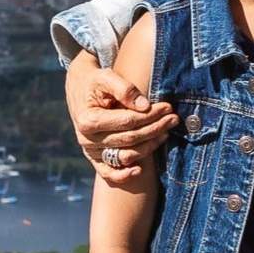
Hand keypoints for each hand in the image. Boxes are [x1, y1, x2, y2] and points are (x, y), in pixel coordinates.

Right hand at [66, 51, 178, 185]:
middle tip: (174, 118)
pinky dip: (123, 175)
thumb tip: (145, 106)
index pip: (128, 121)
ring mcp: (91, 151)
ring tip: (166, 133)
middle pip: (130, 139)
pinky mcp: (95, 158)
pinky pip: (108, 173)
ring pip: (126, 155)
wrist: (79, 89)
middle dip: (155, 128)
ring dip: (149, 146)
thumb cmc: (95, 82)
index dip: (150, 116)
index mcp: (89, 120)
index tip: (167, 107)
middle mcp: (87, 139)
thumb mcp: (106, 77)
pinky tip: (140, 170)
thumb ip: (124, 89)